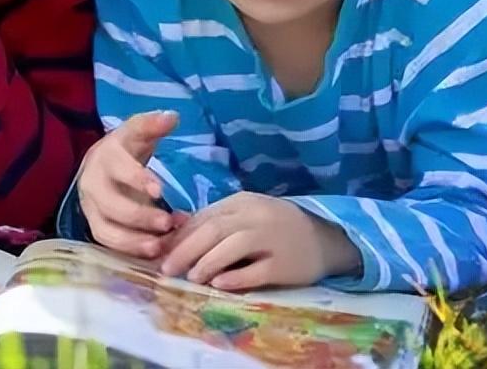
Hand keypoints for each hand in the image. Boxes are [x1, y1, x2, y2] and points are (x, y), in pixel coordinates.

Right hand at [77, 111, 187, 258]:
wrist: (102, 166)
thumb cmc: (125, 149)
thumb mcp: (137, 132)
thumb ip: (152, 125)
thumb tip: (171, 116)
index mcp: (105, 157)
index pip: (117, 168)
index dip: (136, 179)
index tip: (160, 190)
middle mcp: (92, 184)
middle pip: (110, 204)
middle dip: (139, 216)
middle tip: (168, 222)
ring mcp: (91, 209)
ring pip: (105, 230)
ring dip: (133, 241)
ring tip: (161, 246)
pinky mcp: (96, 228)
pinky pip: (109, 245)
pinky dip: (131, 251)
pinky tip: (155, 252)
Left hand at [159, 192, 360, 290]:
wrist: (324, 238)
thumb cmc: (276, 227)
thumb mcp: (245, 215)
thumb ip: (214, 220)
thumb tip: (173, 230)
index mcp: (242, 201)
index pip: (204, 216)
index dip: (180, 236)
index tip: (161, 252)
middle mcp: (256, 216)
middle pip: (214, 230)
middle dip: (185, 250)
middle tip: (167, 268)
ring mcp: (272, 239)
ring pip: (233, 247)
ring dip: (206, 262)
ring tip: (190, 277)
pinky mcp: (285, 265)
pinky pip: (256, 270)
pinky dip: (235, 277)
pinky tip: (218, 284)